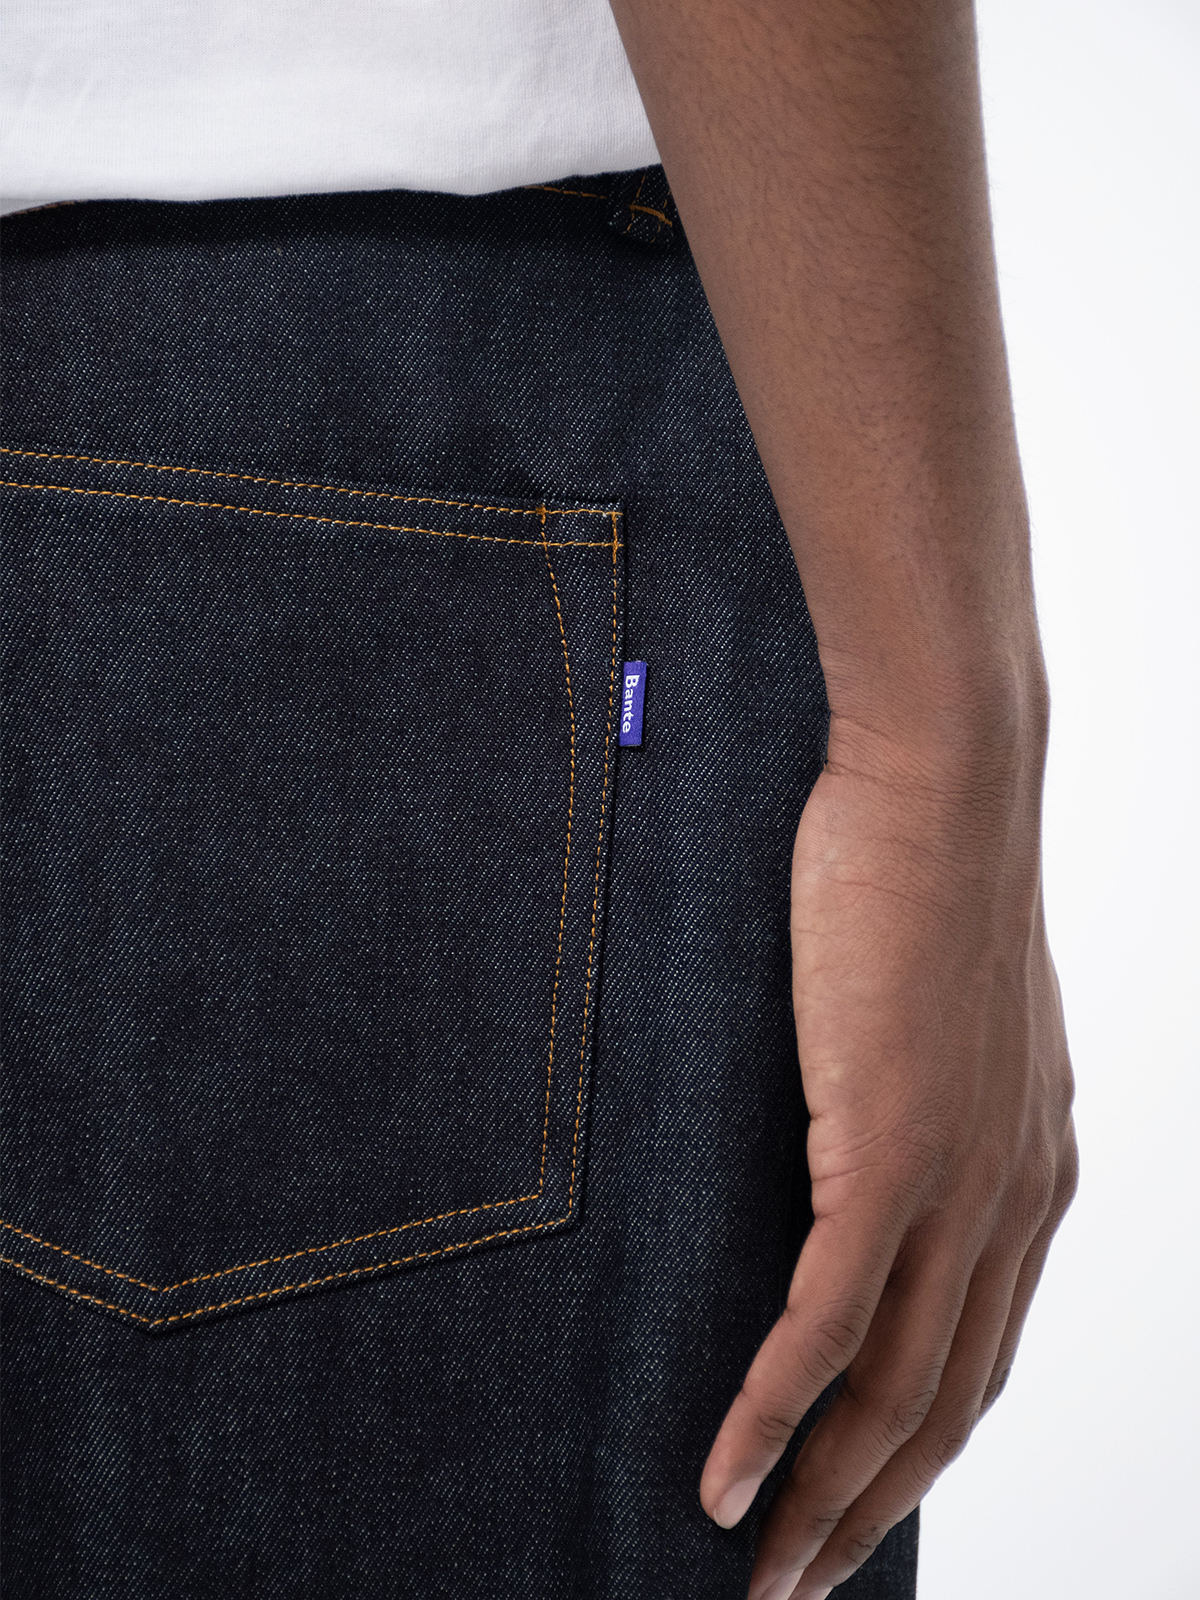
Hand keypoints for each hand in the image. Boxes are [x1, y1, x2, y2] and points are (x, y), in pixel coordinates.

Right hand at [699, 714, 1077, 1598]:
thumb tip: (857, 1139)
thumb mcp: (941, 1013)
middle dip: (869, 1515)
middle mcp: (1016, 1203)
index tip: (854, 1508)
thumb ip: (922, 1097)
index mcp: (1033, 1175)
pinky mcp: (891, 1155)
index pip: (982, 1355)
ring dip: (822, 1500)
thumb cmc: (921, 879)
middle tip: (797, 1590)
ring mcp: (960, 1186)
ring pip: (893, 1393)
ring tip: (761, 1575)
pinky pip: (827, 1325)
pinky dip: (772, 1418)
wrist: (944, 784)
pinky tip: (723, 1480)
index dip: (917, 1452)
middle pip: (945, 1408)